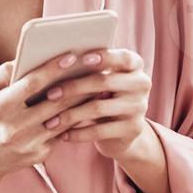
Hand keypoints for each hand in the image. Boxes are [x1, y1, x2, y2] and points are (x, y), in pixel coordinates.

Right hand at [0, 51, 106, 184]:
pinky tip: (87, 104)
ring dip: (83, 100)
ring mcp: (28, 144)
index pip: (30, 85)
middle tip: (97, 65)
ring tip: (98, 83)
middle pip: (54, 102)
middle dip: (77, 82)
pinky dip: (75, 117)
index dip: (52, 69)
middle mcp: (14, 128)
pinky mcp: (39, 155)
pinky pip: (62, 132)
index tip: (71, 55)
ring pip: (64, 118)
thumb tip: (22, 59)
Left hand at [37, 48, 151, 159]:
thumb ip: (89, 69)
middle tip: (50, 94)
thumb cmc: (102, 97)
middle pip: (104, 81)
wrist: (122, 133)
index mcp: (135, 65)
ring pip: (98, 108)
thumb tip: (57, 62)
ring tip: (50, 121)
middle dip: (73, 87)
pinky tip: (63, 135)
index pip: (122, 57)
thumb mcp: (102, 80)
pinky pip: (100, 131)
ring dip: (70, 114)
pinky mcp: (133, 129)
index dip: (104, 57)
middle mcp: (141, 84)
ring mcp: (139, 107)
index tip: (83, 58)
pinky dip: (78, 133)